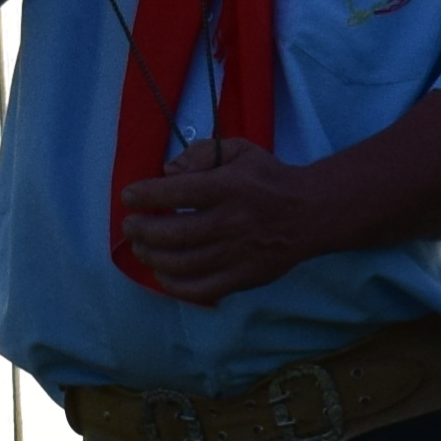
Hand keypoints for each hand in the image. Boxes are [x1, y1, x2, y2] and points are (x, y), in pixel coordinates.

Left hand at [116, 136, 339, 300]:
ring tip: (141, 247)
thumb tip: (168, 171)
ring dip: (151, 256)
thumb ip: (201, 153)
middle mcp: (231, 222)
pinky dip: (173, 285)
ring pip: (180, 263)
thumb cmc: (268, 179)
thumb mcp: (239, 150)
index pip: (176, 192)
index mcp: (229, 187)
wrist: (311, 213)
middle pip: (172, 233)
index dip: (145, 195)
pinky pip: (199, 289)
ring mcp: (237, 254)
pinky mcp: (243, 278)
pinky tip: (162, 274)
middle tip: (130, 226)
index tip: (129, 196)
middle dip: (140, 230)